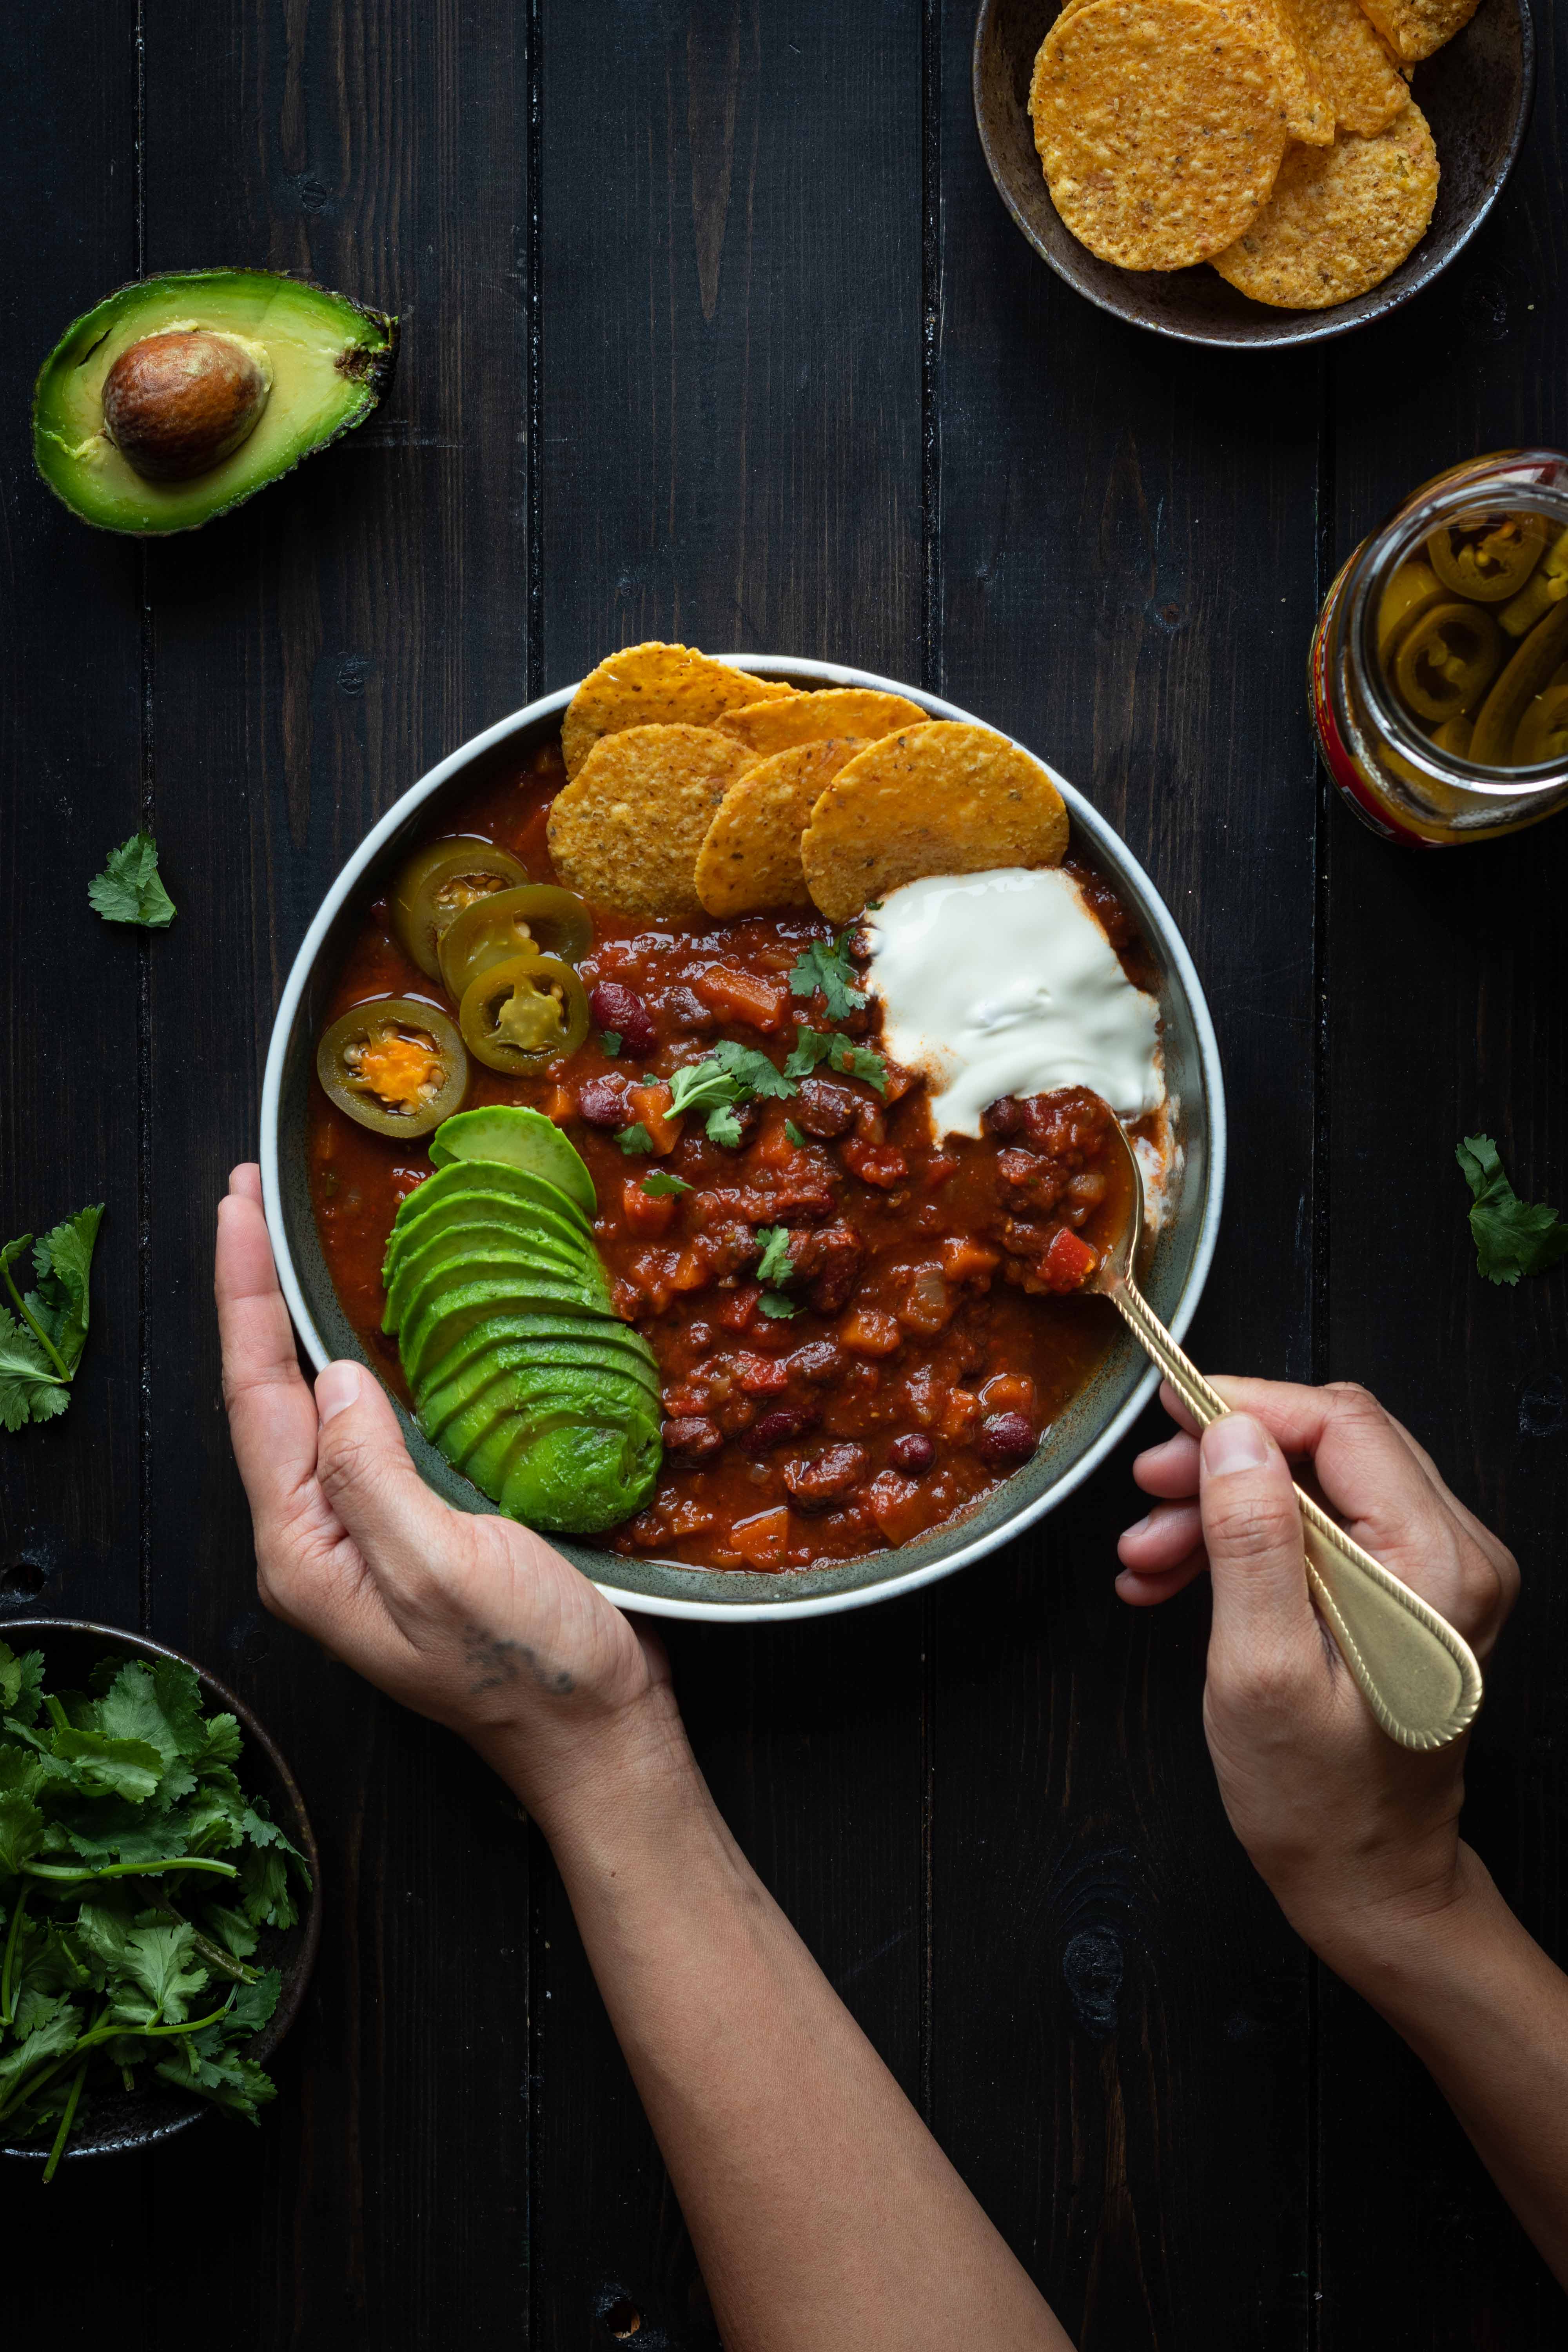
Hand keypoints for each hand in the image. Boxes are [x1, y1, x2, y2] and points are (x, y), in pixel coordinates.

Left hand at [214, 1165, 676, 1828]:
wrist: (597, 1731)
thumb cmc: (526, 1664)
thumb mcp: (440, 1568)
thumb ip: (372, 1474)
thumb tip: (332, 1376)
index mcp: (305, 1549)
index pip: (255, 1397)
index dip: (244, 1293)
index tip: (240, 1205)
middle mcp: (321, 1536)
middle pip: (270, 1393)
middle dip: (257, 1291)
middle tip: (254, 1196)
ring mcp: (368, 1530)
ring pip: (317, 1403)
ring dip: (302, 1317)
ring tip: (294, 1239)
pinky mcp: (420, 1520)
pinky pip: (373, 1424)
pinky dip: (365, 1356)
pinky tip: (379, 1322)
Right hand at [1115, 1378, 1517, 1972]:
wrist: (1367, 1881)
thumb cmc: (1319, 1802)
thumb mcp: (1260, 1671)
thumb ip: (1251, 1541)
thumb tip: (1232, 1433)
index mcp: (1438, 1566)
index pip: (1343, 1427)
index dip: (1248, 1408)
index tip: (1168, 1417)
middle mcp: (1456, 1555)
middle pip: (1329, 1446)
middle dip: (1224, 1464)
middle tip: (1145, 1498)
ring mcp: (1436, 1572)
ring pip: (1315, 1484)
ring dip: (1222, 1507)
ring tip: (1147, 1558)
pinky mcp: (1406, 1590)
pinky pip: (1321, 1528)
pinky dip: (1246, 1541)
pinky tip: (1177, 1577)